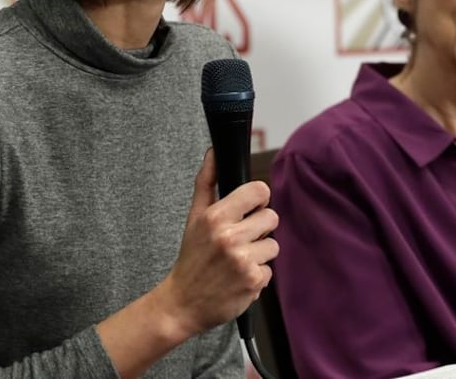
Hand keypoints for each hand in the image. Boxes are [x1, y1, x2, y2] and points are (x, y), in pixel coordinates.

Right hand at [157, 149, 278, 336]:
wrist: (182, 304)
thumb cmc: (192, 258)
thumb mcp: (194, 217)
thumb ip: (207, 182)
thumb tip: (214, 151)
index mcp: (216, 216)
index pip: (260, 191)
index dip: (258, 200)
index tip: (250, 210)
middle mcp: (230, 236)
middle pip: (272, 217)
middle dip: (259, 229)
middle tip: (239, 241)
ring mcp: (243, 260)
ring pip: (273, 244)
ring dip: (259, 254)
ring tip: (236, 262)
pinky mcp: (253, 282)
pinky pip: (270, 270)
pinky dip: (257, 275)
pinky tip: (238, 279)